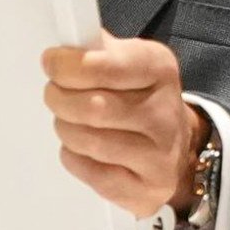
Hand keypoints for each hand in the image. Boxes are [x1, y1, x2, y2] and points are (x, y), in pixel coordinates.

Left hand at [42, 37, 204, 217]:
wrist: (176, 146)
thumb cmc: (142, 100)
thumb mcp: (129, 61)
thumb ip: (97, 50)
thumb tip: (66, 38)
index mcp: (160, 70)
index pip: (106, 66)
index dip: (68, 65)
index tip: (53, 63)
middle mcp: (166, 113)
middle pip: (93, 108)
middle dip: (60, 99)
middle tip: (56, 94)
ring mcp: (160, 156)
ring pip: (89, 141)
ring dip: (66, 129)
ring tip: (69, 121)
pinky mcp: (147, 190)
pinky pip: (93, 174)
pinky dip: (75, 159)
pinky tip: (83, 149)